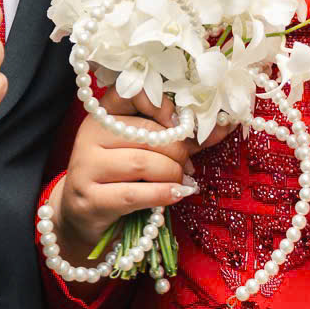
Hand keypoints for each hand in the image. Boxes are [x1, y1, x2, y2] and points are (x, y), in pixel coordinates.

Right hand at [52, 92, 196, 266]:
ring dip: (172, 174)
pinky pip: (135, 194)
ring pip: (142, 163)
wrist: (84, 216)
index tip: (179, 123)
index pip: (131, 92)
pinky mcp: (90, 199)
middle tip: (187, 165)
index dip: (161, 104)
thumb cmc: (120, 177)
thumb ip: (180, 137)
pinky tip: (176, 194)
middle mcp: (90, 134)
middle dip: (178, 151)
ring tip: (180, 181)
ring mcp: (86, 167)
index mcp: (103, 114)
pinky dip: (163, 194)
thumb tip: (225, 125)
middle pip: (147, 134)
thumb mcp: (145, 150)